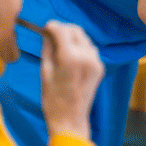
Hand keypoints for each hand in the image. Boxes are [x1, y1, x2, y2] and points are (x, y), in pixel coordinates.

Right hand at [39, 21, 104, 138]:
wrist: (70, 119)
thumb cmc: (52, 99)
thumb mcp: (45, 71)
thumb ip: (47, 48)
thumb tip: (46, 33)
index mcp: (70, 57)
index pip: (62, 30)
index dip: (52, 26)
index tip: (45, 28)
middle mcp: (87, 56)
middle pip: (76, 30)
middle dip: (63, 29)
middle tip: (51, 35)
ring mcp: (96, 62)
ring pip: (84, 39)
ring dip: (73, 37)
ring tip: (60, 46)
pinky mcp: (100, 68)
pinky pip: (90, 50)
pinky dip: (80, 47)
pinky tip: (71, 55)